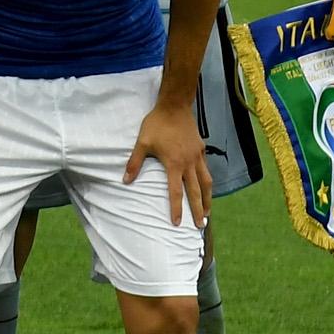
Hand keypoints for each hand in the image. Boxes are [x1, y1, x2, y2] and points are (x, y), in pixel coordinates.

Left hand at [126, 100, 212, 229]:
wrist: (174, 107)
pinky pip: (206, 170)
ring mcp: (197, 157)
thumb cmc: (156, 124)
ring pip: (206, 182)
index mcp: (174, 164)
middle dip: (198, 210)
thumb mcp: (142, 143)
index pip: (175, 192)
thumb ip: (134, 163)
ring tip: (208, 212)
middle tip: (200, 226)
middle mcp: (189, 163)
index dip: (176, 209)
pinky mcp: (201, 150)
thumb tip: (125, 181)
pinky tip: (206, 188)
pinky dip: (207, 182)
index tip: (177, 223)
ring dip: (207, 199)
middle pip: (196, 192)